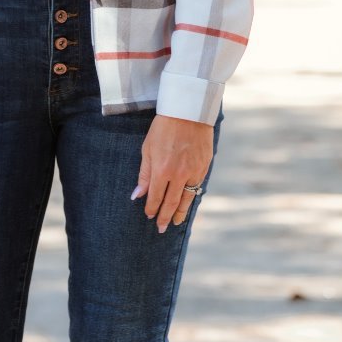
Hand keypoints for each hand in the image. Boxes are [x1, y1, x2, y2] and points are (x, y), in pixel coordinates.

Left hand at [132, 115, 214, 232]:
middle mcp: (179, 174)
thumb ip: (144, 174)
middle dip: (165, 217)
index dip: (152, 208)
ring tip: (175, 222)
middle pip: (171, 202)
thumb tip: (137, 194)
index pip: (155, 197)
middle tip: (161, 229)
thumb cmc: (163, 128)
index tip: (149, 216)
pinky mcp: (204, 166)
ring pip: (187, 198)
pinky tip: (187, 203)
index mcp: (162, 170)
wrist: (188, 112)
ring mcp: (194, 171)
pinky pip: (197, 187)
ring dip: (180, 212)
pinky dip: (192, 197)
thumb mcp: (148, 148)